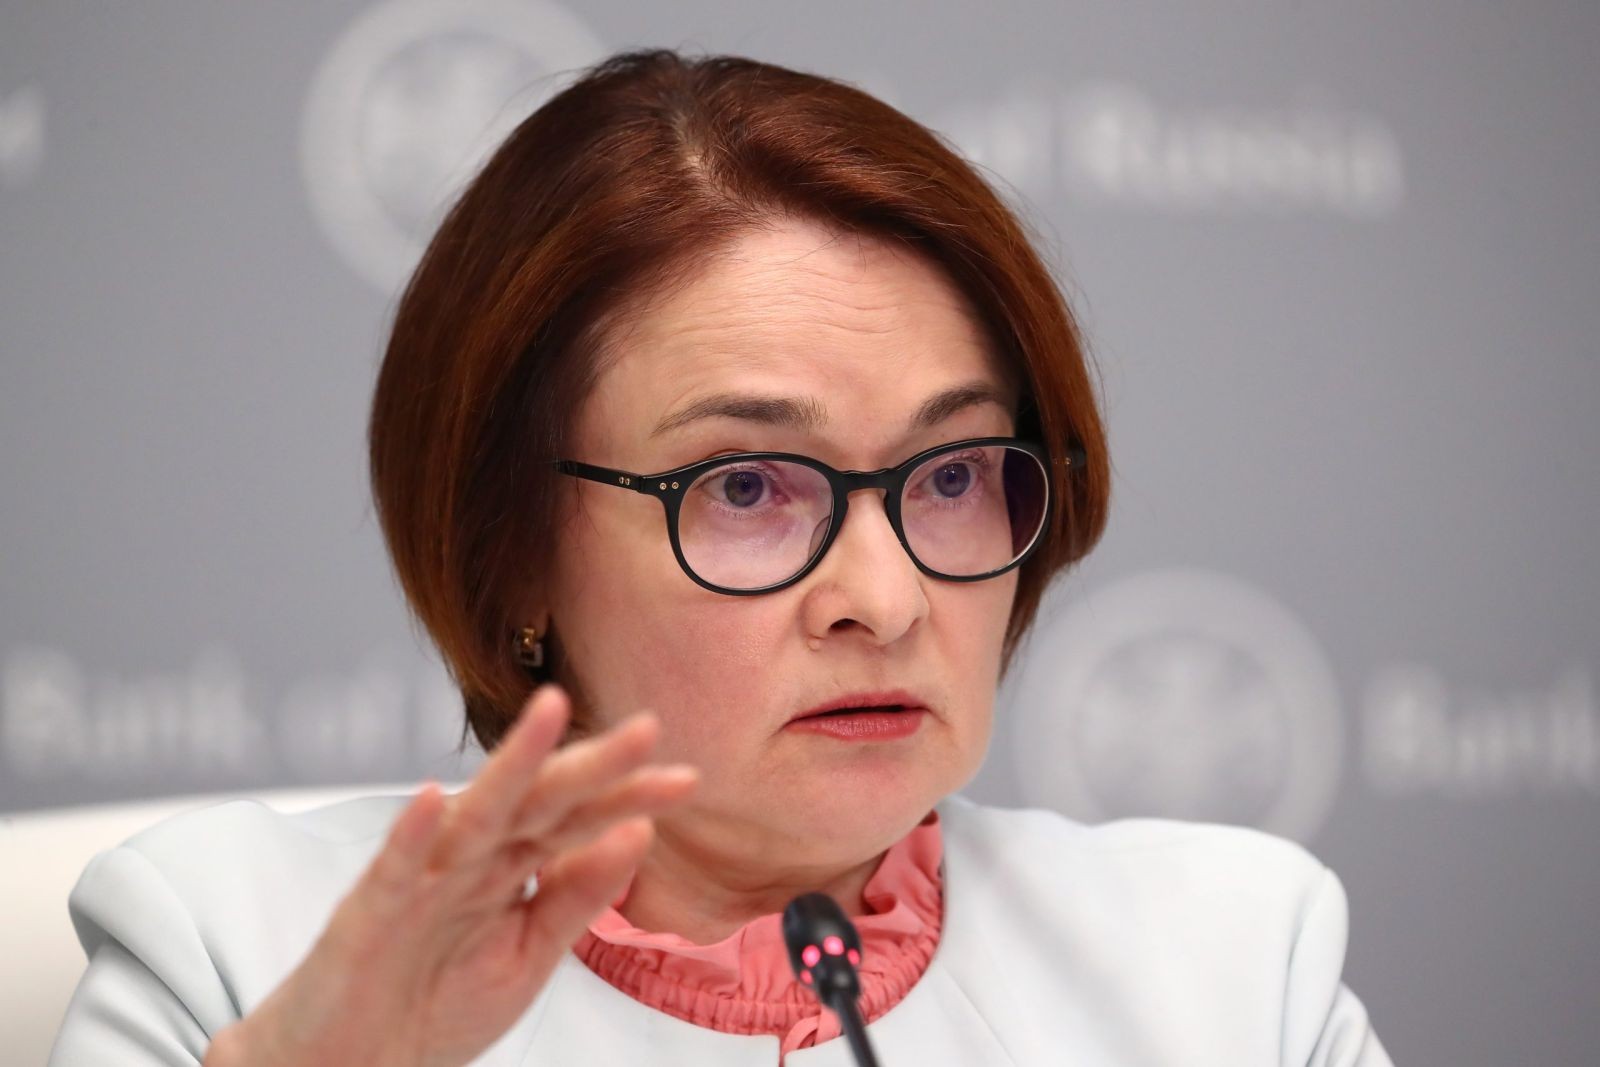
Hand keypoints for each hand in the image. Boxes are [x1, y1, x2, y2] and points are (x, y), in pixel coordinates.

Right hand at [204, 683, 697, 1066]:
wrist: (349, 1066)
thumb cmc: (433, 1006)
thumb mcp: (529, 955)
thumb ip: (577, 896)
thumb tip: (638, 834)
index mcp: (509, 867)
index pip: (577, 819)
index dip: (628, 797)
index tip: (686, 780)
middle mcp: (470, 860)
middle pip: (538, 801)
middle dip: (590, 765)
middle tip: (646, 729)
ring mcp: (421, 880)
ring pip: (475, 815)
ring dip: (513, 764)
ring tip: (551, 712)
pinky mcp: (369, 915)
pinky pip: (394, 870)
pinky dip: (412, 835)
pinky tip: (433, 797)